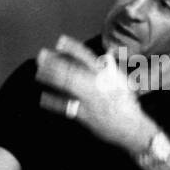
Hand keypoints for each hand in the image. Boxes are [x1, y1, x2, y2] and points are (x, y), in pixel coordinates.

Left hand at [36, 35, 152, 153]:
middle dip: (56, 62)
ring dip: (51, 77)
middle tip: (42, 55)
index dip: (73, 48)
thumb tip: (107, 53)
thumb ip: (110, 68)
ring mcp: (89, 99)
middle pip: (73, 70)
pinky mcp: (84, 114)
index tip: (60, 40)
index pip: (88, 57)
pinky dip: (54, 102)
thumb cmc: (126, 103)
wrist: (130, 128)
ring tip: (39, 71)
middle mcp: (97, 84)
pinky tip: (43, 97)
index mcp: (106, 75)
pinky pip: (66, 107)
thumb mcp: (122, 82)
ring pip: (68, 85)